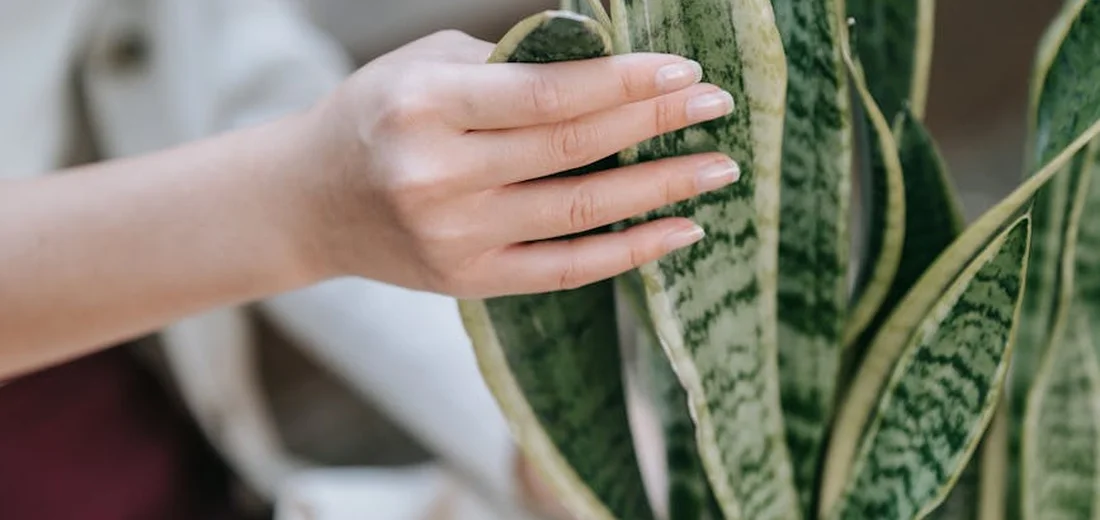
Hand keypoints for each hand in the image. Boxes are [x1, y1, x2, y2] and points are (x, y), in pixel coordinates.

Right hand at [298, 30, 738, 297]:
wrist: (309, 201)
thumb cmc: (376, 115)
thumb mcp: (425, 66)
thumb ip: (509, 65)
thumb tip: (607, 63)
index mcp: (424, 106)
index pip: (546, 93)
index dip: (623, 81)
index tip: (683, 70)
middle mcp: (436, 175)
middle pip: (572, 148)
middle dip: (656, 122)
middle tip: (717, 106)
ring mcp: (453, 236)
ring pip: (579, 211)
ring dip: (659, 189)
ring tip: (717, 169)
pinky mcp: (468, 280)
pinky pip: (564, 270)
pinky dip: (628, 252)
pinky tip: (679, 232)